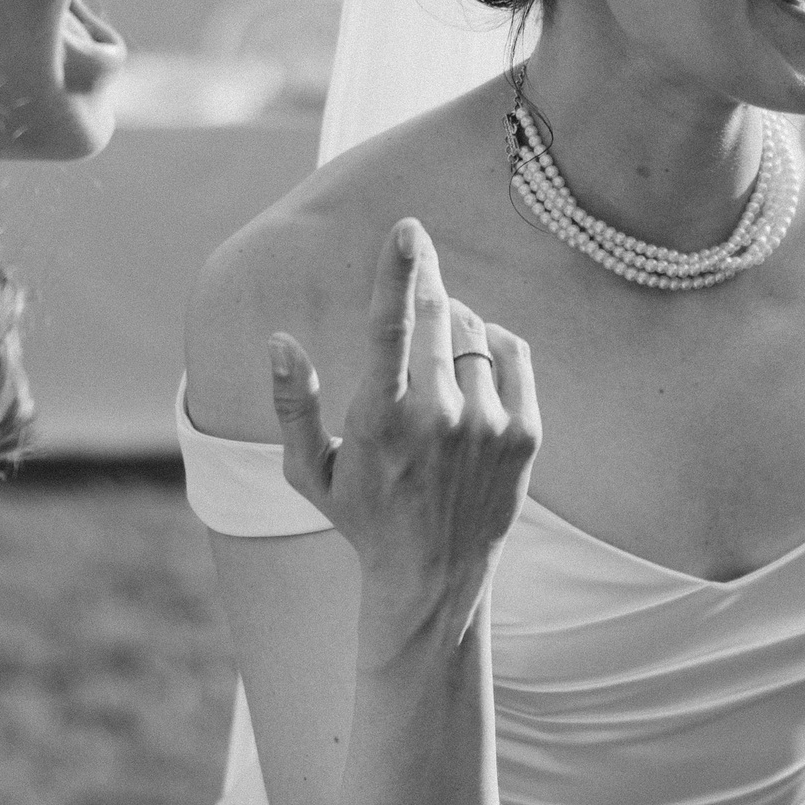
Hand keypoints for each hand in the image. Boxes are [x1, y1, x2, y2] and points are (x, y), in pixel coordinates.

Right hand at [270, 218, 539, 654]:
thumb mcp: (308, 471)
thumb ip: (292, 404)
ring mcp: (488, 425)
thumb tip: (280, 340)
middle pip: (437, 314)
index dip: (400, 271)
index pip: (391, 327)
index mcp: (380, 419)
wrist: (435, 576)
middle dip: (425, 284)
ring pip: (473, 333)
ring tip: (434, 358)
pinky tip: (472, 367)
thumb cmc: (362, 516)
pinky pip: (514, 353)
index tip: (409, 229)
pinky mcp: (524, 433)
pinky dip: (494, 345)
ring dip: (452, 326)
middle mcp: (439, 418)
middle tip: (417, 265)